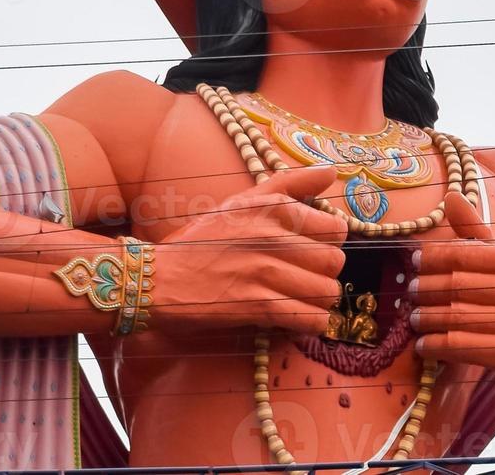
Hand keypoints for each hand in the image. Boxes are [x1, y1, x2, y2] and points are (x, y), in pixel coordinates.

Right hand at [152, 166, 346, 335]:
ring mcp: (265, 271)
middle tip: (305, 277)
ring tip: (299, 298)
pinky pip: (309, 318)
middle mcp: (272, 235)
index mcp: (273, 206)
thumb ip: (290, 183)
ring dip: (318, 301)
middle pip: (334, 261)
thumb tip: (331, 171)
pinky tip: (294, 317)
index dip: (329, 243)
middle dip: (325, 274)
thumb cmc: (202, 239)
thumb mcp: (243, 200)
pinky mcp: (257, 305)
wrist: (159, 278)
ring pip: (326, 292)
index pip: (335, 227)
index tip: (313, 248)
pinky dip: (308, 323)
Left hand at [409, 192, 494, 410]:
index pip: (468, 253)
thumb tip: (451, 196)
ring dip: (429, 319)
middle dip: (427, 289)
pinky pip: (467, 347)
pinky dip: (439, 346)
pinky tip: (425, 346)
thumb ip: (478, 235)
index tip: (414, 262)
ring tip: (413, 319)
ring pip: (460, 317)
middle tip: (409, 293)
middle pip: (460, 285)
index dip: (435, 257)